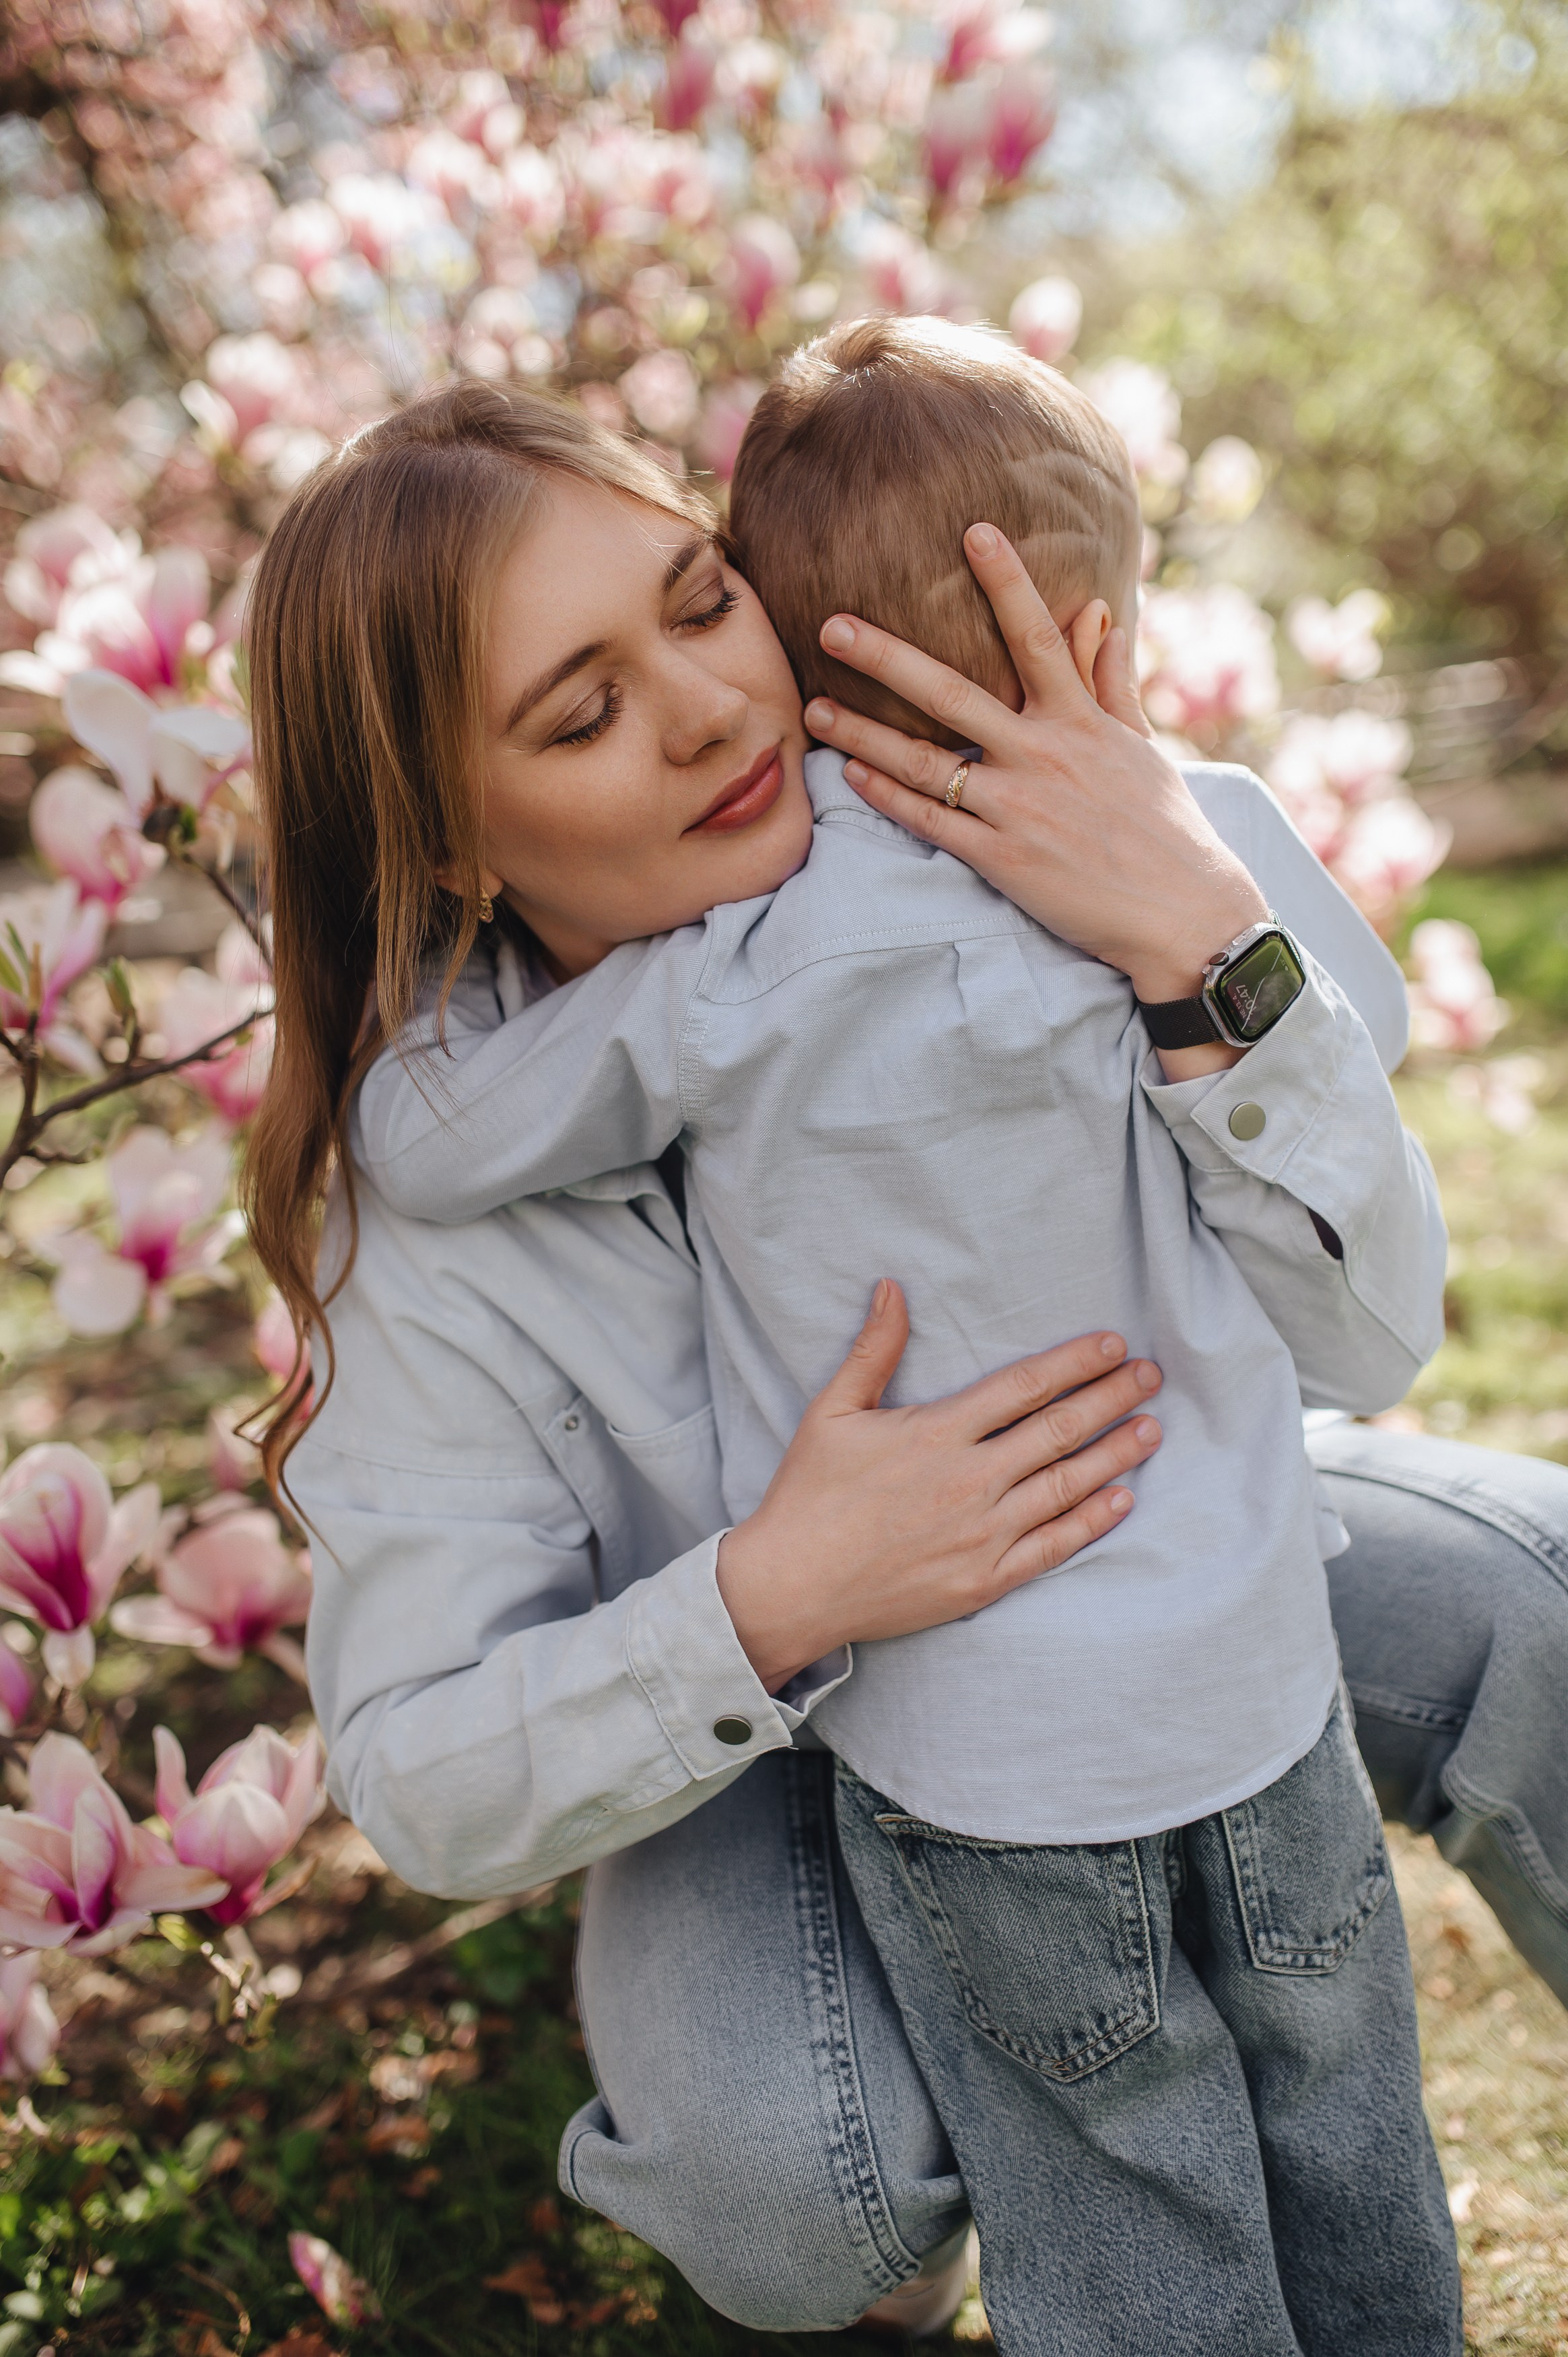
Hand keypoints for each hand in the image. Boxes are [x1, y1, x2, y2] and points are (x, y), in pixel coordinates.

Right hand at [716, 1279, 1162, 1691]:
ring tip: (1151, 1430)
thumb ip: (873, 1349)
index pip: (1024, 1387)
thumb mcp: (833, 1411)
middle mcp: (969, 1481)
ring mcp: (981, 1535)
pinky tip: (1121, 1499)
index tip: (1114, 1346)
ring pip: (1066, 1486)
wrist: (791, 1587)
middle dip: (1111, 1399)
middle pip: (1058, 1431)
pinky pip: (1052, 1548)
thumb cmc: (808, 1495)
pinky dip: (1090, 1522)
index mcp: (937, 1433)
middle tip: (1151, 1377)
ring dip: (1115, 1455)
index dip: (1075, 1363)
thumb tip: (892, 1287)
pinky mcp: (983, 1582)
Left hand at [803, 524, 1267, 1075]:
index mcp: (1081, 722)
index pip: (1039, 636)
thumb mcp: (1141, 746)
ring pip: (923, 761)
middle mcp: (1043, 755)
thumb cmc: (1166, 828)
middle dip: (887, 657)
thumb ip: (1111, 681)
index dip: (1008, 582)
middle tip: (832, 626)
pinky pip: (930, 821)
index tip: (975, 531)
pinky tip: (851, 776)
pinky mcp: (1002, 858)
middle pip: (952, 693)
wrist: (1184, 912)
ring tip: (815, 709)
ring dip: (862, 734)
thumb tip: (1105, 614)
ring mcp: (1018, 808)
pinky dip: (888, 797)